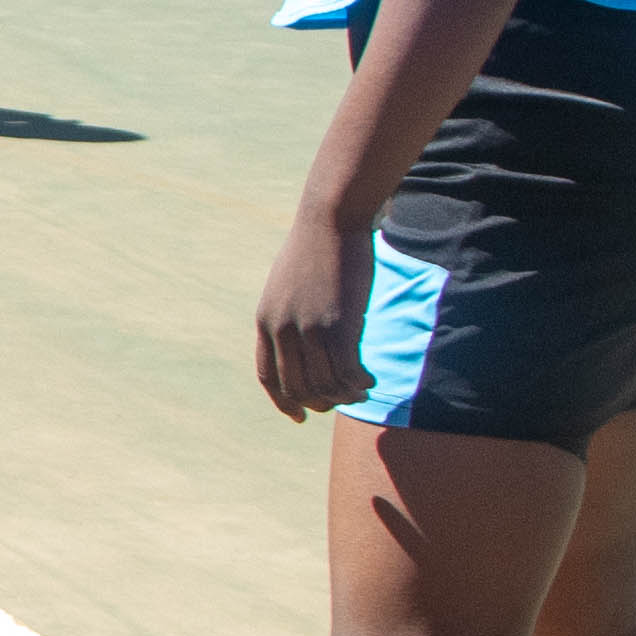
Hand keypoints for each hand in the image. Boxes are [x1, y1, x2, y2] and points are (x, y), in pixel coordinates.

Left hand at [248, 204, 372, 422]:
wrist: (330, 219)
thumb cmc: (316, 248)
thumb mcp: (289, 286)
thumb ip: (290, 317)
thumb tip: (304, 344)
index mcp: (266, 321)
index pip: (269, 376)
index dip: (284, 402)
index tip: (299, 416)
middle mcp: (282, 330)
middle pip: (298, 387)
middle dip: (321, 402)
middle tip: (342, 402)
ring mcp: (309, 329)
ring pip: (326, 384)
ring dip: (345, 395)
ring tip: (362, 390)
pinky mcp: (338, 325)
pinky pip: (348, 372)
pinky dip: (359, 383)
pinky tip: (370, 380)